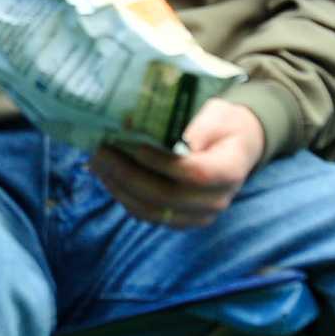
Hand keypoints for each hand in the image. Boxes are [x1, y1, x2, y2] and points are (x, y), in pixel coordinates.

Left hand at [88, 99, 267, 228]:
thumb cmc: (224, 125)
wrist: (237, 147)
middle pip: (167, 197)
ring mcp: (199, 214)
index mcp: (230, 170)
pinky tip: (107, 176)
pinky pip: (148, 215)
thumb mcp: (215, 116)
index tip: (136, 146)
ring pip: (153, 211)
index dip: (163, 163)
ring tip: (97, 163)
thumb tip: (145, 129)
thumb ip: (188, 126)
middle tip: (102, 152)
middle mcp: (216, 200)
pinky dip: (124, 197)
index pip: (195, 174)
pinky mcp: (182, 219)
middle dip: (129, 175)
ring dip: (120, 188)